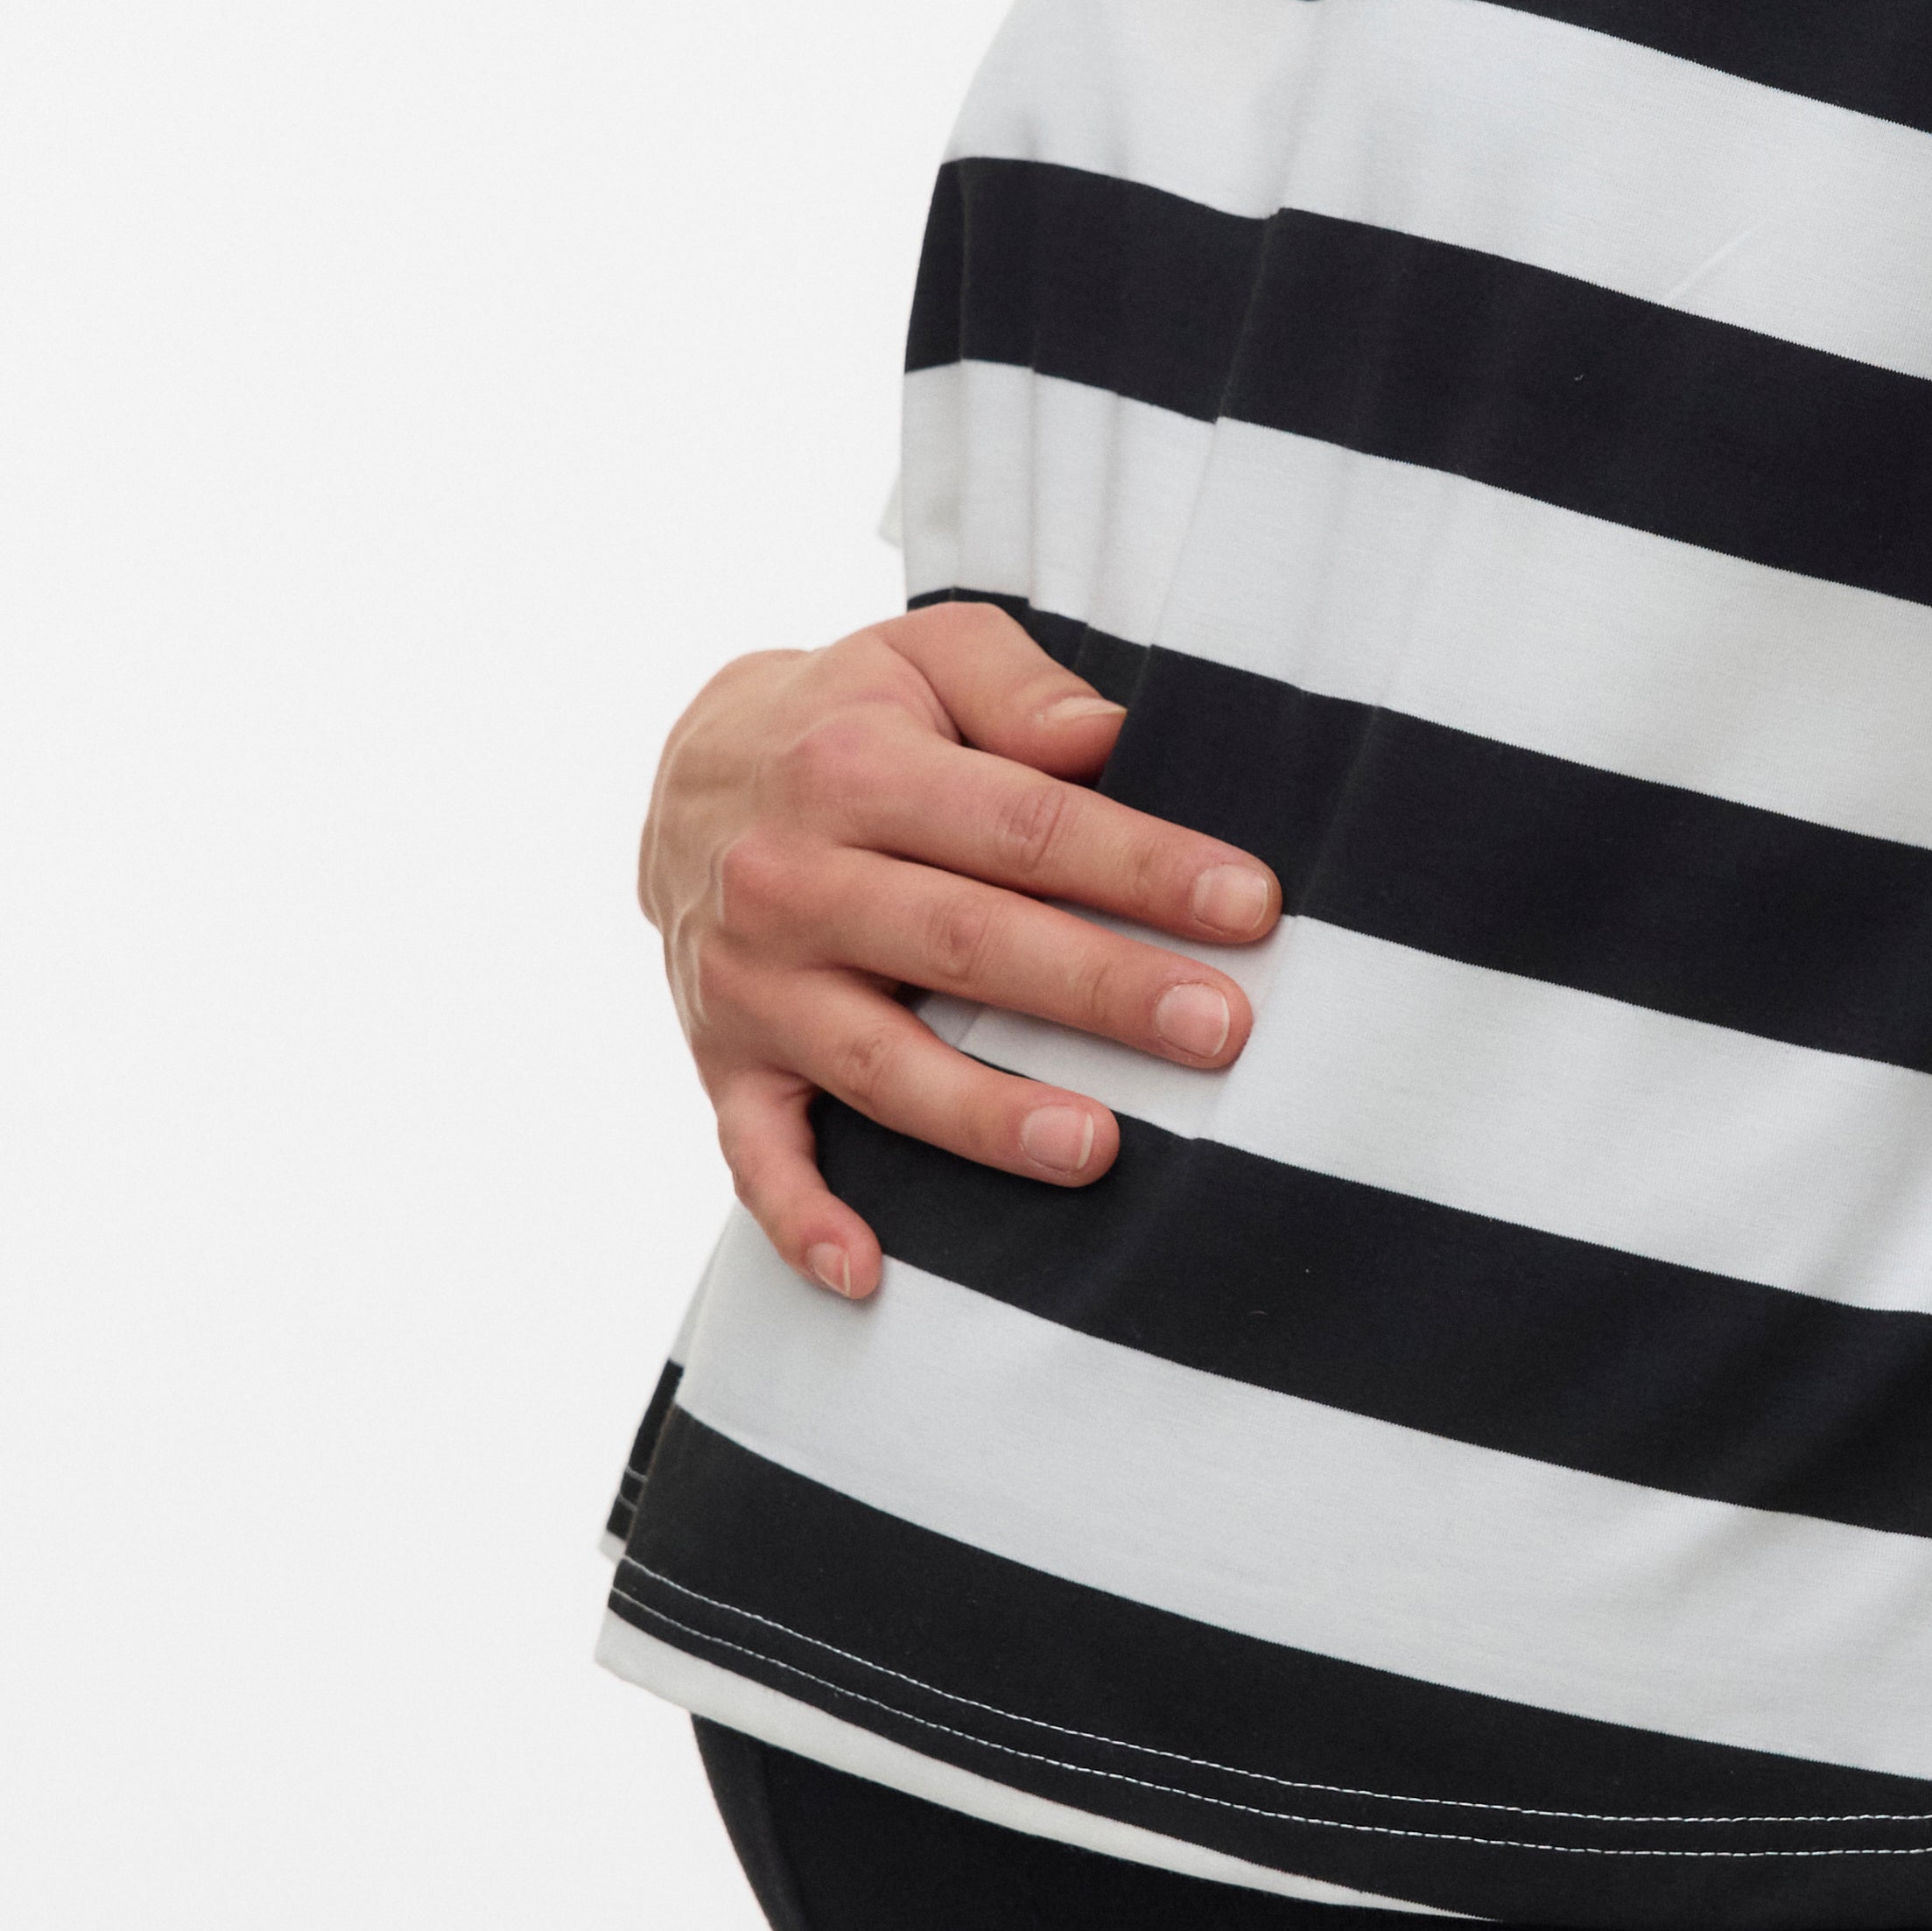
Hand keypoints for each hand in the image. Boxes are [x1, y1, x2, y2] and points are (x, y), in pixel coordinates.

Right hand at [639, 608, 1281, 1296]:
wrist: (683, 774)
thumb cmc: (852, 716)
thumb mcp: (926, 654)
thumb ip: (1018, 686)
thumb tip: (1107, 737)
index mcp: (852, 768)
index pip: (1021, 824)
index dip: (1139, 866)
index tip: (1248, 905)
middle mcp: (790, 880)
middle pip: (962, 943)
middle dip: (1098, 990)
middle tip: (1217, 1030)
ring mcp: (751, 984)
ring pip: (876, 1063)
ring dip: (984, 1116)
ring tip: (1097, 1150)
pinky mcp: (724, 1063)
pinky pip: (756, 1157)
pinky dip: (803, 1221)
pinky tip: (873, 1276)